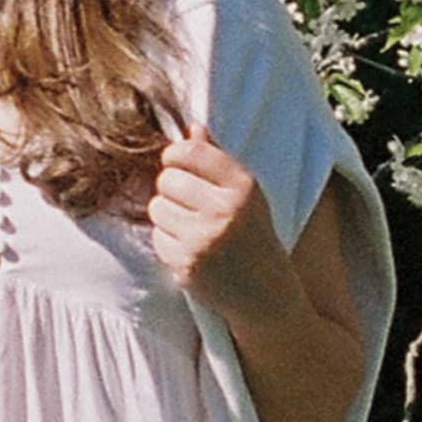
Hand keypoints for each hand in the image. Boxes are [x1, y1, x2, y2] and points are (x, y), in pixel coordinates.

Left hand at [145, 123, 297, 327]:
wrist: (265, 293)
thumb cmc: (253, 234)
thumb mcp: (246, 193)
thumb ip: (217, 160)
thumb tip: (191, 128)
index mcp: (243, 186)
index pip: (191, 152)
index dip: (175, 155)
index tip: (175, 162)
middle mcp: (224, 210)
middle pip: (166, 180)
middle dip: (170, 187)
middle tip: (187, 201)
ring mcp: (203, 239)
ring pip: (156, 208)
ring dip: (166, 214)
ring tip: (190, 225)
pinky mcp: (185, 265)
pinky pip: (157, 237)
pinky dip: (167, 240)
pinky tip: (190, 247)